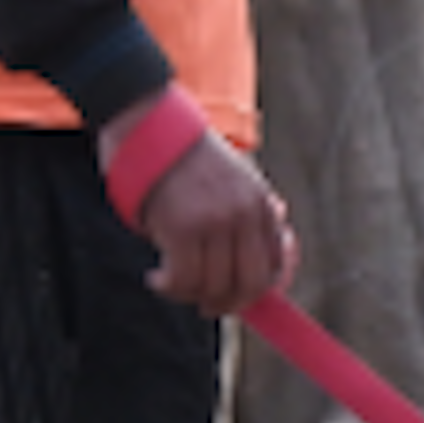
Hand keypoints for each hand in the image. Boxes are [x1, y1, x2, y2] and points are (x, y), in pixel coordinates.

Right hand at [102, 92, 295, 317]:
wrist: (147, 117)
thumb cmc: (181, 152)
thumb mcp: (230, 178)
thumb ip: (245, 214)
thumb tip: (262, 260)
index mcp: (260, 201)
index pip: (276, 263)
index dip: (259, 291)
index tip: (237, 299)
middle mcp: (244, 213)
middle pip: (251, 283)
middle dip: (228, 303)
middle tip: (206, 305)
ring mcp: (215, 221)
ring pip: (214, 285)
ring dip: (189, 294)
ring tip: (170, 284)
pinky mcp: (183, 227)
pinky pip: (183, 279)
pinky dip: (169, 287)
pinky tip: (157, 279)